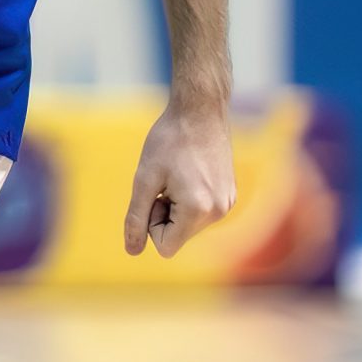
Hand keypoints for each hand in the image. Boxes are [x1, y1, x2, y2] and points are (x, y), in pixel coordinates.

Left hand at [124, 98, 235, 257]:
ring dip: (176, 205)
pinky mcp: (230, 194)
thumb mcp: (145, 179)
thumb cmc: (168, 141)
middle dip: (164, 213)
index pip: (165, 247)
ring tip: (178, 174)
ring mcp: (228, 203)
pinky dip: (189, 198)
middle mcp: (219, 212)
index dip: (151, 224)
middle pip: (177, 236)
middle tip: (165, 180)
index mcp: (198, 210)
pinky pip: (201, 212)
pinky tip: (189, 171)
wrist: (200, 110)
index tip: (154, 194)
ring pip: (188, 225)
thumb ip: (137, 217)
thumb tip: (132, 251)